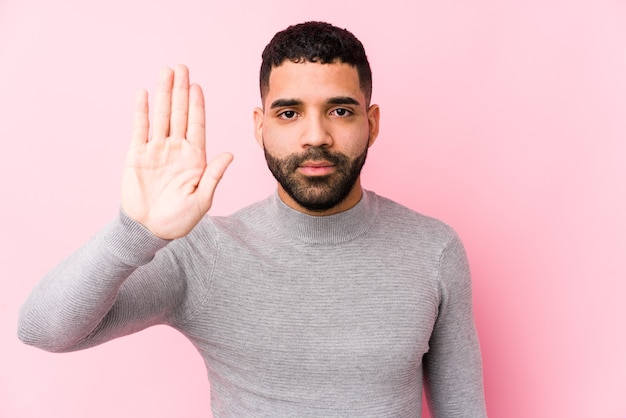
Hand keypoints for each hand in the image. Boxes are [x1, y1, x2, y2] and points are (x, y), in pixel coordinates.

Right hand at [121, 65, 232, 238]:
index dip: (197, 105)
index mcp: (195, 158)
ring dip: (163, 94)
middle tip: (182, 67)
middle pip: (179, 114)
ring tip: (166, 72)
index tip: (197, 86)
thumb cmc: (179, 219)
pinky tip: (144, 94)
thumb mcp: (202, 199)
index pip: (197, 125)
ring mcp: (156, 150)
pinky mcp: (137, 155)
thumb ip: (213, 175)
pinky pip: (140, 129)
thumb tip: (229, 154)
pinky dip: (142, 111)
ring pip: (161, 116)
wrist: (150, 229)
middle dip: (180, 91)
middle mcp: (176, 149)